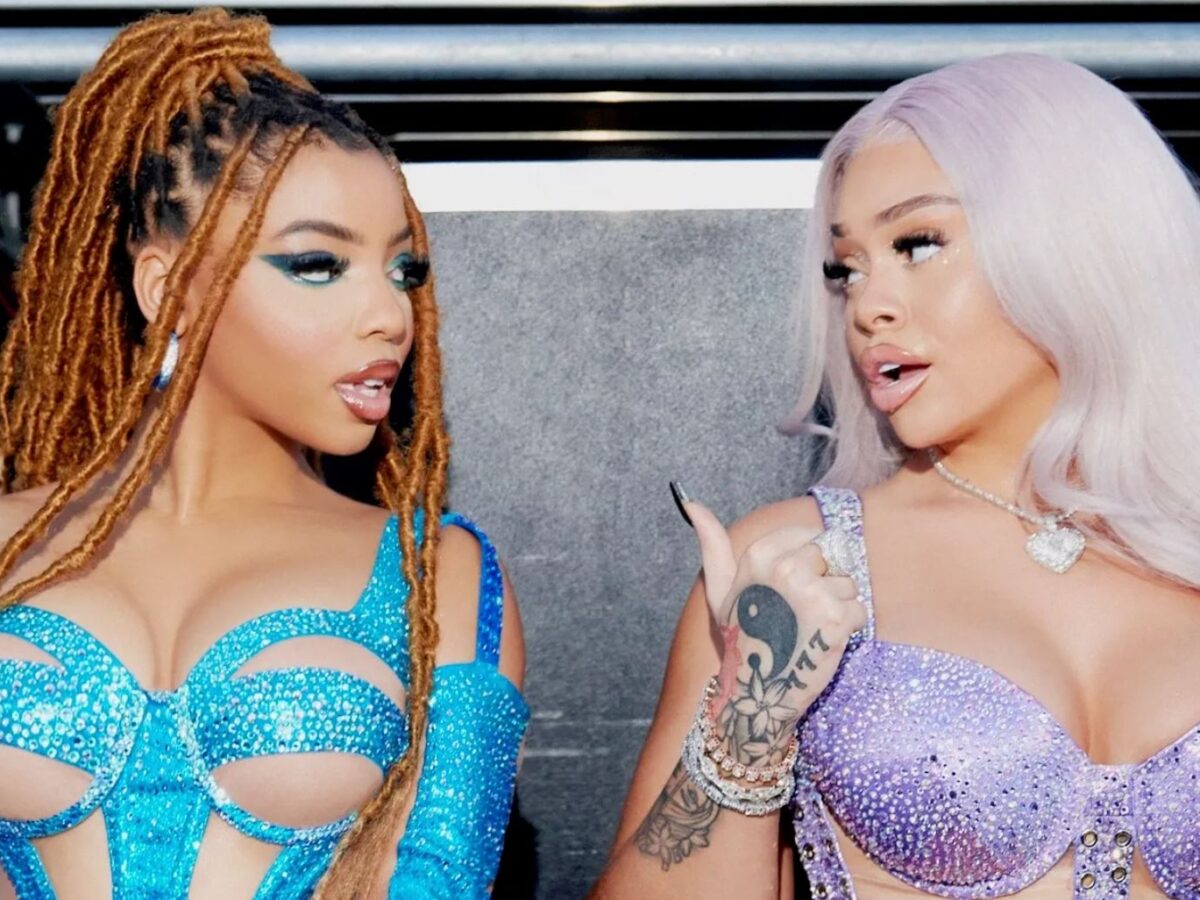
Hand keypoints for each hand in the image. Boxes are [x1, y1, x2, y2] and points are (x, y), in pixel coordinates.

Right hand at [672, 485, 866, 769]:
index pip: (810, 536)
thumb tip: (689, 501)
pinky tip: (822, 642)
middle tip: (798, 615)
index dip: (808, 564)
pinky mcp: (837, 619)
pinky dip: (848, 628)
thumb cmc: (741, 639)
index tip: (790, 591)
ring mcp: (813, 593)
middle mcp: (786, 568)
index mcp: (760, 553)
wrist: (757, 693)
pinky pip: (860, 609)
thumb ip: (712, 544)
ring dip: (838, 607)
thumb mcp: (720, 590)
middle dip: (824, 584)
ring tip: (809, 629)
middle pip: (832, 558)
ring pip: (849, 584)